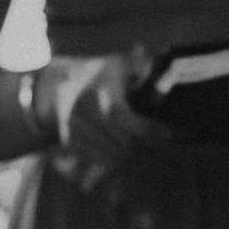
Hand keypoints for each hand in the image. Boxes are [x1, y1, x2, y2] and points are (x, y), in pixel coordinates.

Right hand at [40, 51, 179, 189]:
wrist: (56, 86)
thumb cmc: (95, 73)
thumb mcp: (118, 64)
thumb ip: (142, 68)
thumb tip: (169, 75)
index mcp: (102, 95)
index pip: (132, 123)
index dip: (154, 132)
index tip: (172, 133)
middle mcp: (88, 116)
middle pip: (126, 144)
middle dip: (151, 147)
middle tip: (168, 145)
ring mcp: (78, 133)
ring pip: (115, 157)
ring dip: (139, 159)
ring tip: (157, 153)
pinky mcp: (74, 145)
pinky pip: (103, 161)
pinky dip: (123, 163)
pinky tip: (138, 158)